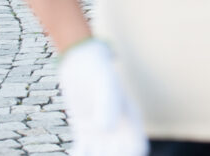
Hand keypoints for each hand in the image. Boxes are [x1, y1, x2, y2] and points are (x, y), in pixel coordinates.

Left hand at [59, 40, 147, 155]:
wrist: (80, 63)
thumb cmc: (98, 70)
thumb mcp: (104, 84)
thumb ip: (107, 104)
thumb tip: (106, 130)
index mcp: (131, 119)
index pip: (137, 148)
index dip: (129, 155)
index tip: (114, 151)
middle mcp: (119, 129)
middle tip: (93, 151)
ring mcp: (101, 133)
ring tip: (81, 152)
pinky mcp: (85, 133)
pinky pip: (83, 153)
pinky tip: (72, 154)